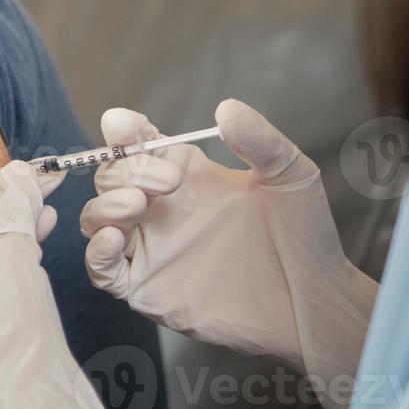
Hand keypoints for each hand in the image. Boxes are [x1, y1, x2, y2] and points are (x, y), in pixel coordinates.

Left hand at [0, 162, 123, 408]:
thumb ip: (12, 209)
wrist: (36, 398)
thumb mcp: (10, 254)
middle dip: (11, 208)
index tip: (27, 173)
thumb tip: (17, 176)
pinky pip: (9, 285)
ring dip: (21, 231)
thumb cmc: (12, 335)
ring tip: (46, 211)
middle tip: (42, 185)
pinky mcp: (2, 333)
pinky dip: (27, 262)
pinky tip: (42, 250)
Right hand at [80, 100, 378, 408]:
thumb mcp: (289, 175)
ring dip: (105, 204)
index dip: (122, 129)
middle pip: (110, 175)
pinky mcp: (146, 286)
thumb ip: (259, 138)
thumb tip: (225, 108)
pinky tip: (114, 239)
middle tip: (169, 182)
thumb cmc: (303, 236)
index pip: (136, 141)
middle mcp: (160, 207)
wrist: (312, 300)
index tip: (126, 125)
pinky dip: (96, 252)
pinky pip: (102, 269)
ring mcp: (150, 247)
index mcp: (185, 172)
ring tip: (137, 204)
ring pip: (96, 217)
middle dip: (126, 169)